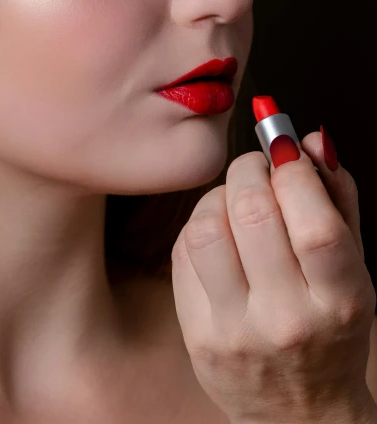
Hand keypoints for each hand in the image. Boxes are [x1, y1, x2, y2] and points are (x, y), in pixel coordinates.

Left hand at [171, 130, 376, 423]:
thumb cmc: (331, 327)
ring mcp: (235, 331)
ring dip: (219, 195)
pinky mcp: (196, 335)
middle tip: (258, 165)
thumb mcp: (354, 267)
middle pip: (252, 214)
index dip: (295, 171)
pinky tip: (220, 232)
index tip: (285, 149)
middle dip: (250, 169)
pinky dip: (200, 224)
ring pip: (207, 228)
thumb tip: (313, 140)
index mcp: (339, 302)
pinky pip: (183, 252)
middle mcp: (286, 320)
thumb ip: (338, 198)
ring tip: (238, 199)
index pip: (315, 224)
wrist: (298, 411)